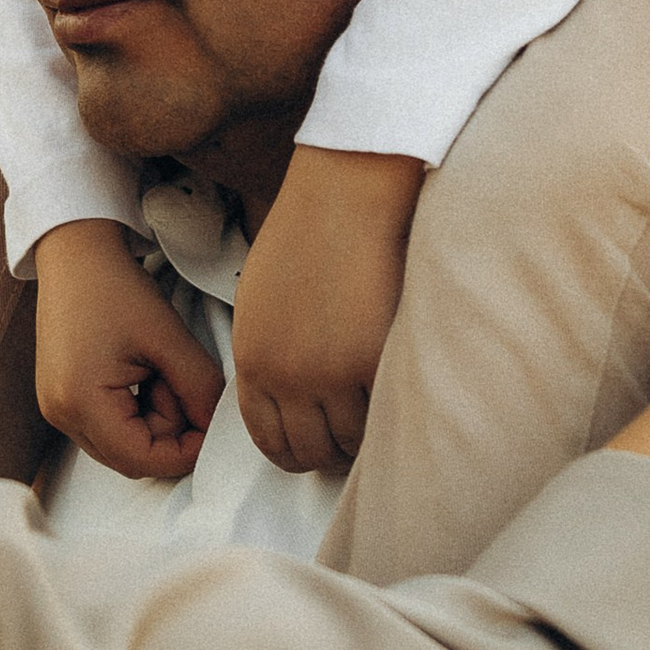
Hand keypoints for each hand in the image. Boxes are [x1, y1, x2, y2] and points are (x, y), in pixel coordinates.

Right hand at [32, 218, 223, 480]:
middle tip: (178, 380)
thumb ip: (199, 389)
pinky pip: (106, 426)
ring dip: (151, 419)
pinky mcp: (61, 398)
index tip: (208, 427)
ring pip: (120, 444)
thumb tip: (214, 428)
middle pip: (130, 457)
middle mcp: (61, 414)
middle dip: (167, 431)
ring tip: (157, 369)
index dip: (182, 453)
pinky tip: (140, 372)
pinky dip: (133, 410)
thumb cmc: (115, 288)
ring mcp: (56, 409)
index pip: (140, 460)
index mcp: (81, 402)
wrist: (75, 254)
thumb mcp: (169, 338)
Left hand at [229, 147, 424, 473]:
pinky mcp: (373, 363)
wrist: (344, 198)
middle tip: (350, 439)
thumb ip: (268, 353)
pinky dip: (391, 414)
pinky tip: (396, 395)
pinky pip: (383, 415)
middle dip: (329, 451)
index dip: (292, 450)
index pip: (266, 437)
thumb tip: (285, 395)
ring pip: (347, 441)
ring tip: (376, 416)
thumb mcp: (259, 301)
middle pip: (307, 450)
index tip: (311, 447)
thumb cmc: (306, 235)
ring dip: (363, 437)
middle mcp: (285, 376)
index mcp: (253, 360)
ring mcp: (329, 374)